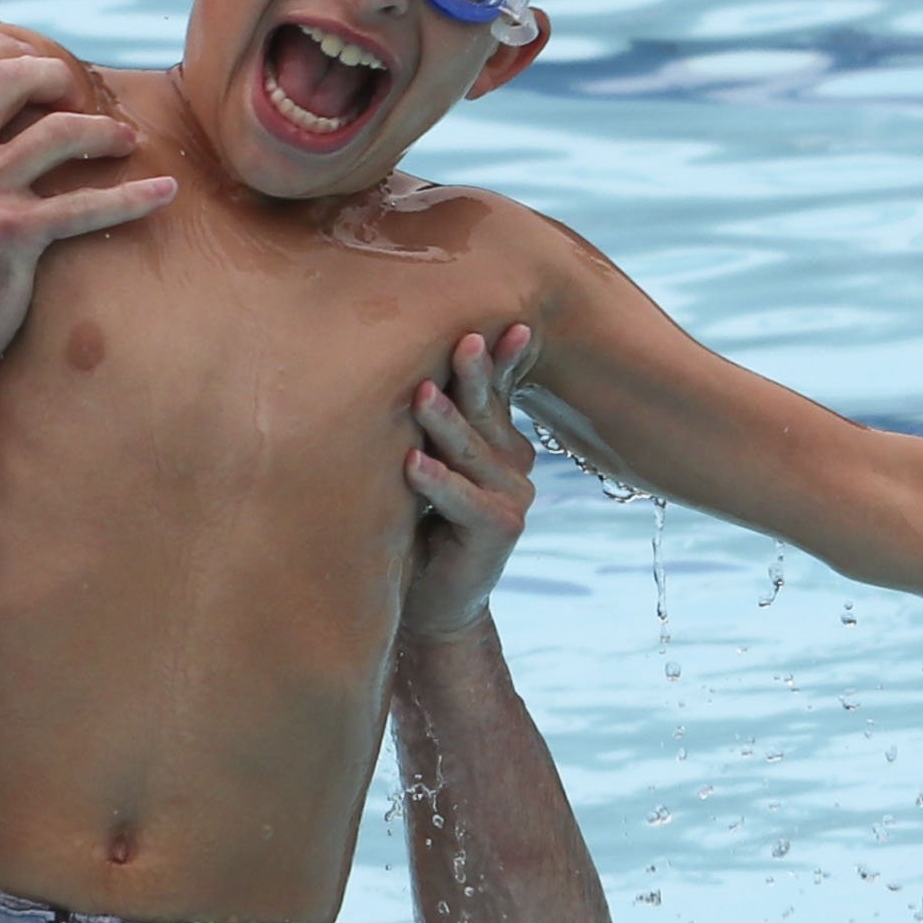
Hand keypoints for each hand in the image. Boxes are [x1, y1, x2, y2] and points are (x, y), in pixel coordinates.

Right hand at [0, 28, 168, 379]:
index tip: (30, 58)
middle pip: (8, 77)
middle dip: (55, 75)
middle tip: (81, 93)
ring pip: (58, 132)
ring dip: (101, 129)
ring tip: (124, 140)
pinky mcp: (12, 238)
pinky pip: (87, 206)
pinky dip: (134, 196)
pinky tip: (164, 193)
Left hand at [399, 323, 542, 639]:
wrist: (433, 602)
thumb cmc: (419, 523)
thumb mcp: (427, 462)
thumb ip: (431, 424)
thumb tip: (407, 365)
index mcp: (499, 439)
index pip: (498, 389)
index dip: (501, 358)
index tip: (509, 320)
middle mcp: (515, 463)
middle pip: (486, 410)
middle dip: (474, 373)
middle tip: (464, 338)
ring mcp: (513, 496)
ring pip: (471, 451)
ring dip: (444, 423)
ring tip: (422, 394)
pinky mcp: (500, 530)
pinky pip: (462, 499)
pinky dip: (436, 482)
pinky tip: (412, 463)